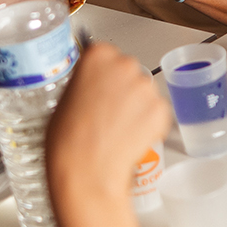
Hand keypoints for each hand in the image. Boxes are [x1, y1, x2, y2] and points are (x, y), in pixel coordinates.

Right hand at [46, 43, 169, 201]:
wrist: (86, 171)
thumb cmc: (68, 140)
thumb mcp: (65, 99)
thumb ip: (85, 84)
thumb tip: (94, 85)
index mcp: (98, 55)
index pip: (107, 55)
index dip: (104, 75)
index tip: (100, 86)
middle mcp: (125, 64)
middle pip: (129, 71)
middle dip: (122, 89)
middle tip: (108, 113)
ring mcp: (146, 87)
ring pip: (144, 93)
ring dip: (136, 108)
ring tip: (116, 130)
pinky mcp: (161, 110)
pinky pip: (157, 113)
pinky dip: (148, 125)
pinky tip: (129, 138)